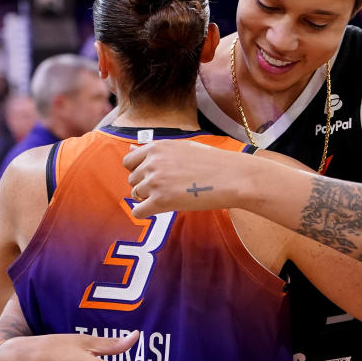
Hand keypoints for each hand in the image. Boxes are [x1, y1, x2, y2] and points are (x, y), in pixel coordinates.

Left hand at [123, 140, 250, 218]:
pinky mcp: (161, 201)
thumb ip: (155, 151)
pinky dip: (145, 213)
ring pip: (135, 195)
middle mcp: (152, 162)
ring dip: (148, 199)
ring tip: (170, 197)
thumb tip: (130, 148)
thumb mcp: (181, 148)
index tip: (153, 176)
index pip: (129, 161)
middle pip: (132, 180)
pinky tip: (159, 210)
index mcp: (157, 147)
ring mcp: (155, 181)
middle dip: (145, 186)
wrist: (232, 177)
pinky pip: (138, 212)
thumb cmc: (212, 162)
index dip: (139, 171)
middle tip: (168, 188)